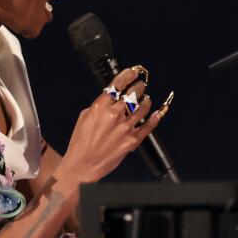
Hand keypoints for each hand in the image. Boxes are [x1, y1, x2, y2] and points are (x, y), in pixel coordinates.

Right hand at [57, 67, 168, 183]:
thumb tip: (110, 99)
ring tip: (146, 99)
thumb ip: (99, 106)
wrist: (83, 165)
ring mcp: (125, 128)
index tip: (133, 72)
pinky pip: (148, 126)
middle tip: (142, 84)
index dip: (127, 75)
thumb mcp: (84, 117)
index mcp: (100, 107)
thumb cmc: (80, 143)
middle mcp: (114, 115)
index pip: (117, 85)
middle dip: (139, 87)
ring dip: (146, 101)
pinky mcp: (132, 140)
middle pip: (133, 94)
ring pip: (142, 108)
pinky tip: (157, 114)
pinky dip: (154, 118)